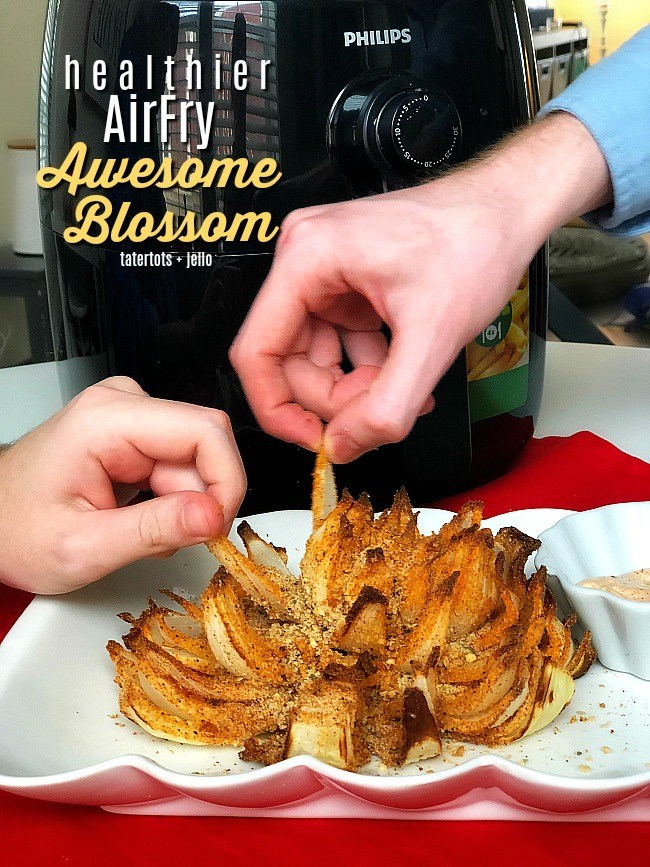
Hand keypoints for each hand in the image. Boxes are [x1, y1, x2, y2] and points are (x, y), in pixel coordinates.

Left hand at [0, 378, 245, 593]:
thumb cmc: (17, 530)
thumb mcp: (82, 548)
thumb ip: (153, 532)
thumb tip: (213, 516)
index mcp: (106, 420)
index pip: (205, 431)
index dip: (225, 481)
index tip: (217, 527)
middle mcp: (123, 404)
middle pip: (203, 447)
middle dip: (197, 501)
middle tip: (165, 540)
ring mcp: (131, 415)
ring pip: (195, 460)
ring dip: (180, 506)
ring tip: (135, 531)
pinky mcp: (136, 431)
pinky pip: (181, 463)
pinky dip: (170, 500)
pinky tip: (136, 516)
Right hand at [231, 113, 611, 463]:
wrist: (509, 211)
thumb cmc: (475, 243)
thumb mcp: (432, 337)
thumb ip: (386, 406)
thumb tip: (344, 447)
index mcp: (307, 258)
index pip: (257, 353)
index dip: (279, 408)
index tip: (314, 439)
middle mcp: (305, 260)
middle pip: (289, 360)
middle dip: (335, 397)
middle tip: (381, 410)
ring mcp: (326, 272)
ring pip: (317, 357)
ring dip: (357, 387)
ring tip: (408, 390)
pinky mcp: (348, 284)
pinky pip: (341, 343)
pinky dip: (369, 369)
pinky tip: (408, 375)